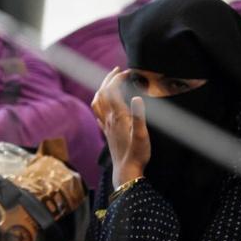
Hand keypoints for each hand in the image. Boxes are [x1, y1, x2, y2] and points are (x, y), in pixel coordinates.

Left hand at [91, 67, 149, 188]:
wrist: (126, 171)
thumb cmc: (137, 154)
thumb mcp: (143, 135)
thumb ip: (139, 115)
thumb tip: (136, 98)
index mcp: (118, 116)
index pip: (113, 91)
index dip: (119, 78)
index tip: (129, 71)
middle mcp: (109, 119)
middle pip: (102, 93)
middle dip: (108, 79)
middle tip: (118, 70)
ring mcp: (106, 126)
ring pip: (97, 103)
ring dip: (102, 89)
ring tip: (109, 82)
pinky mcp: (107, 133)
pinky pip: (98, 114)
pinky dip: (100, 103)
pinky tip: (103, 105)